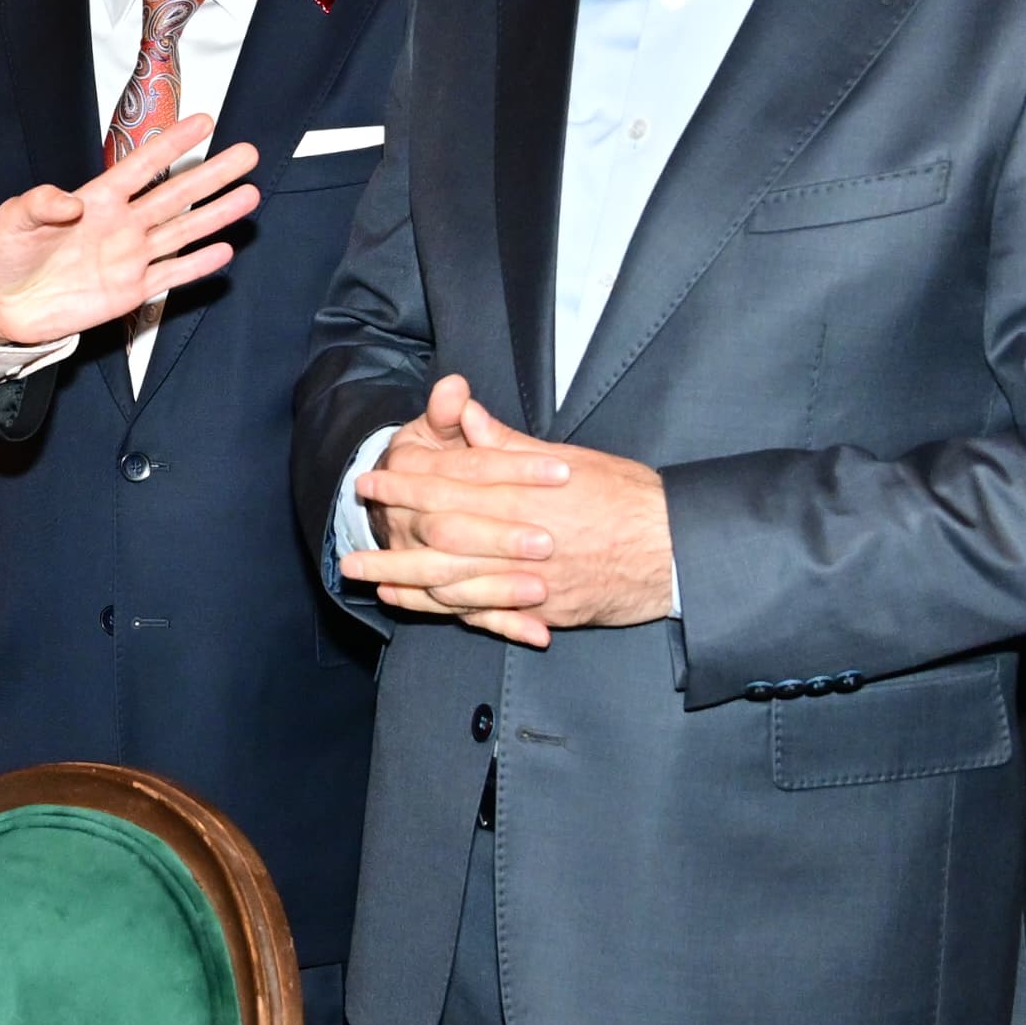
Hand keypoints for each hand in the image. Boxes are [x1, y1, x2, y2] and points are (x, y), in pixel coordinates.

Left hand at [0, 113, 260, 344]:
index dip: (172, 144)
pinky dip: (197, 265)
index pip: (142, 166)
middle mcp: (121, 224)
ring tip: (249, 195)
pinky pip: (171, 275)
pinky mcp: (130, 290)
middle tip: (246, 153)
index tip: (202, 122)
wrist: (4, 306)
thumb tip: (71, 202)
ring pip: (182, 231)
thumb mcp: (12, 219)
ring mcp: (130, 257)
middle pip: (175, 194)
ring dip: (216, 214)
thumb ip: (39, 203)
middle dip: (211, 174)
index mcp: (96, 200)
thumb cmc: (7, 255)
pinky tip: (223, 250)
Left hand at [338, 372, 674, 644]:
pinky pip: (484, 612)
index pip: (450, 483)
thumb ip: (507, 444)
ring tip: (365, 577)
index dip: (406, 482)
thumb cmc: (628, 497)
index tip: (371, 480)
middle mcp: (521, 536)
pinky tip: (414, 604)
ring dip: (404, 579)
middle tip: (348, 541)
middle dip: (392, 536)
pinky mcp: (544, 610)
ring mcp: (531, 579)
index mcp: (524, 492)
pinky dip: (443, 609)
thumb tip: (463, 412)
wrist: (677, 549)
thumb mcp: (568, 459)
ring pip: (453, 580)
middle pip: (440, 536)